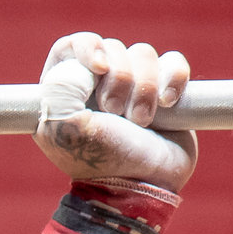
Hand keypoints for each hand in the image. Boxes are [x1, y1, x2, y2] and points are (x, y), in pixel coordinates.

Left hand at [33, 34, 195, 192]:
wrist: (142, 186)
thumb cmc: (100, 161)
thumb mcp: (63, 131)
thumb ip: (58, 92)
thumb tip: (81, 64)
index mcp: (66, 92)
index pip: (71, 46)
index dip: (87, 47)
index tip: (98, 68)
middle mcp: (98, 86)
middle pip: (112, 48)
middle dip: (119, 78)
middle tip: (115, 113)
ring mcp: (133, 87)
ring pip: (143, 53)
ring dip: (144, 87)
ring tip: (141, 121)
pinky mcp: (165, 91)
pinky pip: (174, 62)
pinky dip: (173, 78)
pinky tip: (168, 105)